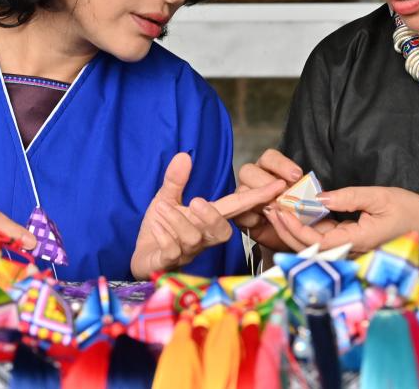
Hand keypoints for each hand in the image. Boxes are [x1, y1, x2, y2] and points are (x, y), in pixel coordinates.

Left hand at [131, 153, 285, 279]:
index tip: (277, 185)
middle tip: (196, 200)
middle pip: (221, 233)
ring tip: (161, 207)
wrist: (141, 257)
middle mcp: (202, 239)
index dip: (256, 198)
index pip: (235, 208)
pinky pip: (172, 252)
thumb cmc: (161, 229)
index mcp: (207, 221)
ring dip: (178, 221)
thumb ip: (175, 181)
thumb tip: (184, 155)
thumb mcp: (166, 199)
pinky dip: (164, 236)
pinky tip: (155, 225)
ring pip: (193, 239)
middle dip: (212, 216)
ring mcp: (187, 253)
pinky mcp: (168, 263)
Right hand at [233, 149, 304, 250]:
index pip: (269, 158)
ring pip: (243, 190)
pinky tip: (266, 221)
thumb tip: (312, 191)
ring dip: (260, 200)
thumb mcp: (307, 200)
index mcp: (270, 170)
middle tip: (284, 196)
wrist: (293, 237)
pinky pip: (239, 213)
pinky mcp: (241, 216)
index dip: (281, 164)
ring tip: (277, 209)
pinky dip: (253, 217)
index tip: (297, 176)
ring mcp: (245, 197)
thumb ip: (306, 192)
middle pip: (248, 170)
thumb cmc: (300, 214)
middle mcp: (254, 179)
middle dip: (267, 183)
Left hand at [268, 186, 418, 254]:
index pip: (316, 241)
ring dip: (291, 228)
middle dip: (284, 229)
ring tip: (274, 207)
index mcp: (356, 241)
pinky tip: (293, 211)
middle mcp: (348, 249)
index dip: (294, 228)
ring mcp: (348, 247)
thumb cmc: (410, 212)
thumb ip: (349, 197)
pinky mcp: (348, 242)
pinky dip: (305, 226)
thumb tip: (319, 198)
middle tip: (267, 206)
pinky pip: (322, 238)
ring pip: (312, 244)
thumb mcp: (381, 197)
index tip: (279, 210)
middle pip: (308, 247)